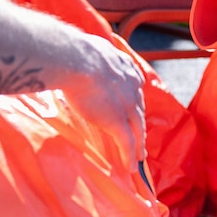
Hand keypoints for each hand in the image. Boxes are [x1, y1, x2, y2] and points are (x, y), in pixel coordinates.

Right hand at [61, 36, 146, 164]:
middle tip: (141, 137)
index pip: (135, 87)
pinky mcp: (118, 121)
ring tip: (139, 156)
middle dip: (141, 125)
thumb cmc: (75, 52)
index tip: (134, 108)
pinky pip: (127, 143)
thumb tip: (75, 54)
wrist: (76, 60)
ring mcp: (127, 105)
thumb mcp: (90, 49)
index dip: (135, 100)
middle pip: (140, 110)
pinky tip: (130, 167)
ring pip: (137, 129)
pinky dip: (130, 156)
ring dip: (139, 144)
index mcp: (125, 68)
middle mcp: (132, 86)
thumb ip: (90, 56)